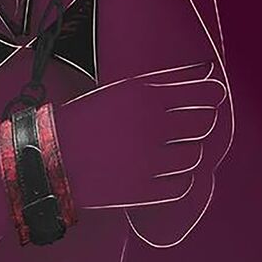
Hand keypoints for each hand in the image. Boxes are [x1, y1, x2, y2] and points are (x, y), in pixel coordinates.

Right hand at [56, 62, 226, 210]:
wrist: (48, 160)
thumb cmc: (85, 121)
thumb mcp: (120, 92)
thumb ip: (163, 83)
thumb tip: (206, 70)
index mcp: (145, 95)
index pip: (206, 94)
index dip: (212, 96)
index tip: (212, 97)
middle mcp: (150, 125)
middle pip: (204, 123)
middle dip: (198, 123)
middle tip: (183, 126)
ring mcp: (149, 160)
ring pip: (195, 156)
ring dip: (186, 153)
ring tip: (166, 151)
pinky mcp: (144, 191)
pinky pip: (182, 185)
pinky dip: (176, 180)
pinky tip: (159, 172)